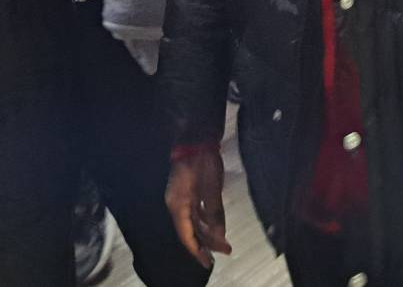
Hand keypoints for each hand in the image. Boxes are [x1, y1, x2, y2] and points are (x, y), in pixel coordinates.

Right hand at [166, 150, 230, 268]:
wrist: (197, 138)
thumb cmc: (203, 162)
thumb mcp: (212, 188)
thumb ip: (214, 213)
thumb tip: (219, 237)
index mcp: (178, 204)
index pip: (186, 235)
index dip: (197, 251)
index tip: (208, 263)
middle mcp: (177, 204)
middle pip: (190, 230)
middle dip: (207, 243)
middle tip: (225, 251)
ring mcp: (181, 197)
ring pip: (194, 222)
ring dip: (208, 232)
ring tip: (224, 242)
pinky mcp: (188, 191)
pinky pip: (196, 212)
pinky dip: (206, 221)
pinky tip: (216, 226)